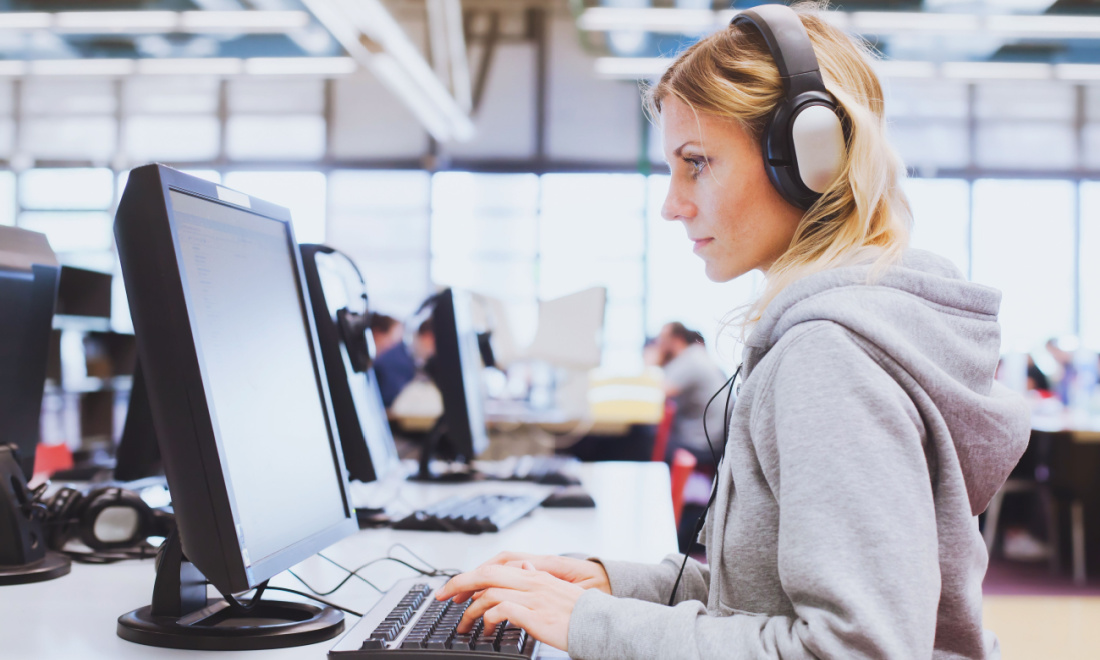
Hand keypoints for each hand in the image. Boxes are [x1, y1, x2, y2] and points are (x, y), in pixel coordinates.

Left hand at [436, 562, 584, 651]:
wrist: (601, 622)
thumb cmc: (580, 611)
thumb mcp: (558, 587)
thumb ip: (539, 576)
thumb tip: (526, 566)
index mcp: (535, 574)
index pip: (495, 567)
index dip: (471, 576)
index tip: (455, 590)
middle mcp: (532, 581)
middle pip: (486, 574)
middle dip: (459, 584)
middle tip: (442, 598)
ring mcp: (532, 597)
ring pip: (489, 593)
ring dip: (471, 610)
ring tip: (463, 626)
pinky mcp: (534, 614)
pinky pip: (501, 610)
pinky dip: (487, 619)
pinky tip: (485, 630)